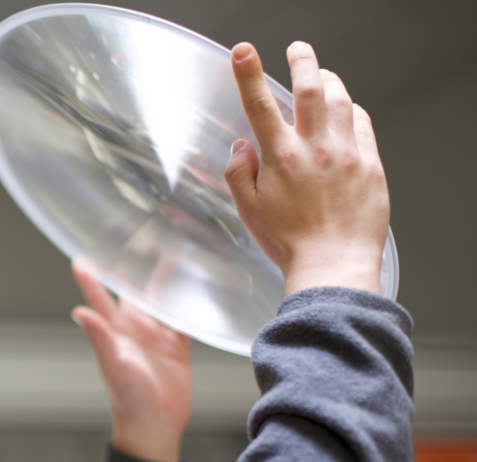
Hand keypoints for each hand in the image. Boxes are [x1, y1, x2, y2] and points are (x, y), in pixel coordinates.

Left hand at [71, 262, 191, 461]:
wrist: (154, 427)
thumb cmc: (128, 399)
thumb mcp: (113, 365)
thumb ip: (99, 337)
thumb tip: (79, 311)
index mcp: (114, 331)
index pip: (99, 297)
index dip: (91, 277)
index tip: (84, 255)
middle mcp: (133, 330)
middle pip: (132, 292)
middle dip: (133, 268)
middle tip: (139, 239)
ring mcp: (155, 338)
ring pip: (160, 301)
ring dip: (165, 281)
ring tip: (173, 253)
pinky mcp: (176, 349)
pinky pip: (183, 322)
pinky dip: (190, 307)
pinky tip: (200, 290)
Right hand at [224, 42, 389, 295]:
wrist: (333, 264)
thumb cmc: (289, 242)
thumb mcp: (249, 210)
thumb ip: (238, 174)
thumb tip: (241, 147)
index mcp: (280, 158)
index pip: (259, 105)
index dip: (248, 74)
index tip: (243, 51)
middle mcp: (315, 148)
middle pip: (310, 87)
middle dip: (302, 60)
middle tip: (297, 49)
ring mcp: (347, 154)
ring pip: (341, 100)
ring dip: (330, 81)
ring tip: (323, 76)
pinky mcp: (371, 165)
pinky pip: (363, 125)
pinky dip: (352, 111)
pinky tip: (346, 112)